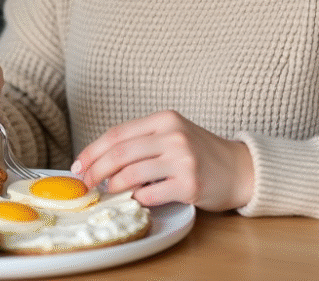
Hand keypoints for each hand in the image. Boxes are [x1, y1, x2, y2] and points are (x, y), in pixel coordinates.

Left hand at [70, 110, 254, 211]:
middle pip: (120, 154)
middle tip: (84, 184)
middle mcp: (173, 135)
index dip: (93, 151)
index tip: (79, 166)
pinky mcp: (190, 184)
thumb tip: (100, 161)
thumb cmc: (200, 153)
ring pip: (131, 174)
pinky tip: (135, 199)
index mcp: (165, 119)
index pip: (118, 134)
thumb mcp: (173, 135)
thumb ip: (142, 142)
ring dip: (114, 187)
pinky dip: (137, 198)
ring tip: (109, 192)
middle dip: (95, 171)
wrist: (240, 169)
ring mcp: (183, 159)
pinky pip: (150, 193)